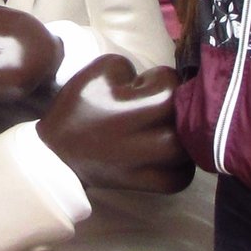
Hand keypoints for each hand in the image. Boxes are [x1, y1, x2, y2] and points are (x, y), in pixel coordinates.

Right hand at [35, 55, 188, 194]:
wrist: (58, 157)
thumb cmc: (77, 111)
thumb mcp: (97, 71)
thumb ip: (129, 65)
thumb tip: (146, 80)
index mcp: (149, 107)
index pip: (173, 81)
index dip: (156, 78)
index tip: (139, 87)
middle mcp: (161, 138)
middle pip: (190, 114)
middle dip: (173, 106)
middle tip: (150, 108)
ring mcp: (160, 165)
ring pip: (193, 146)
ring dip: (181, 134)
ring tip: (160, 129)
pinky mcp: (155, 184)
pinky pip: (183, 175)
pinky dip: (178, 164)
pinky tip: (163, 153)